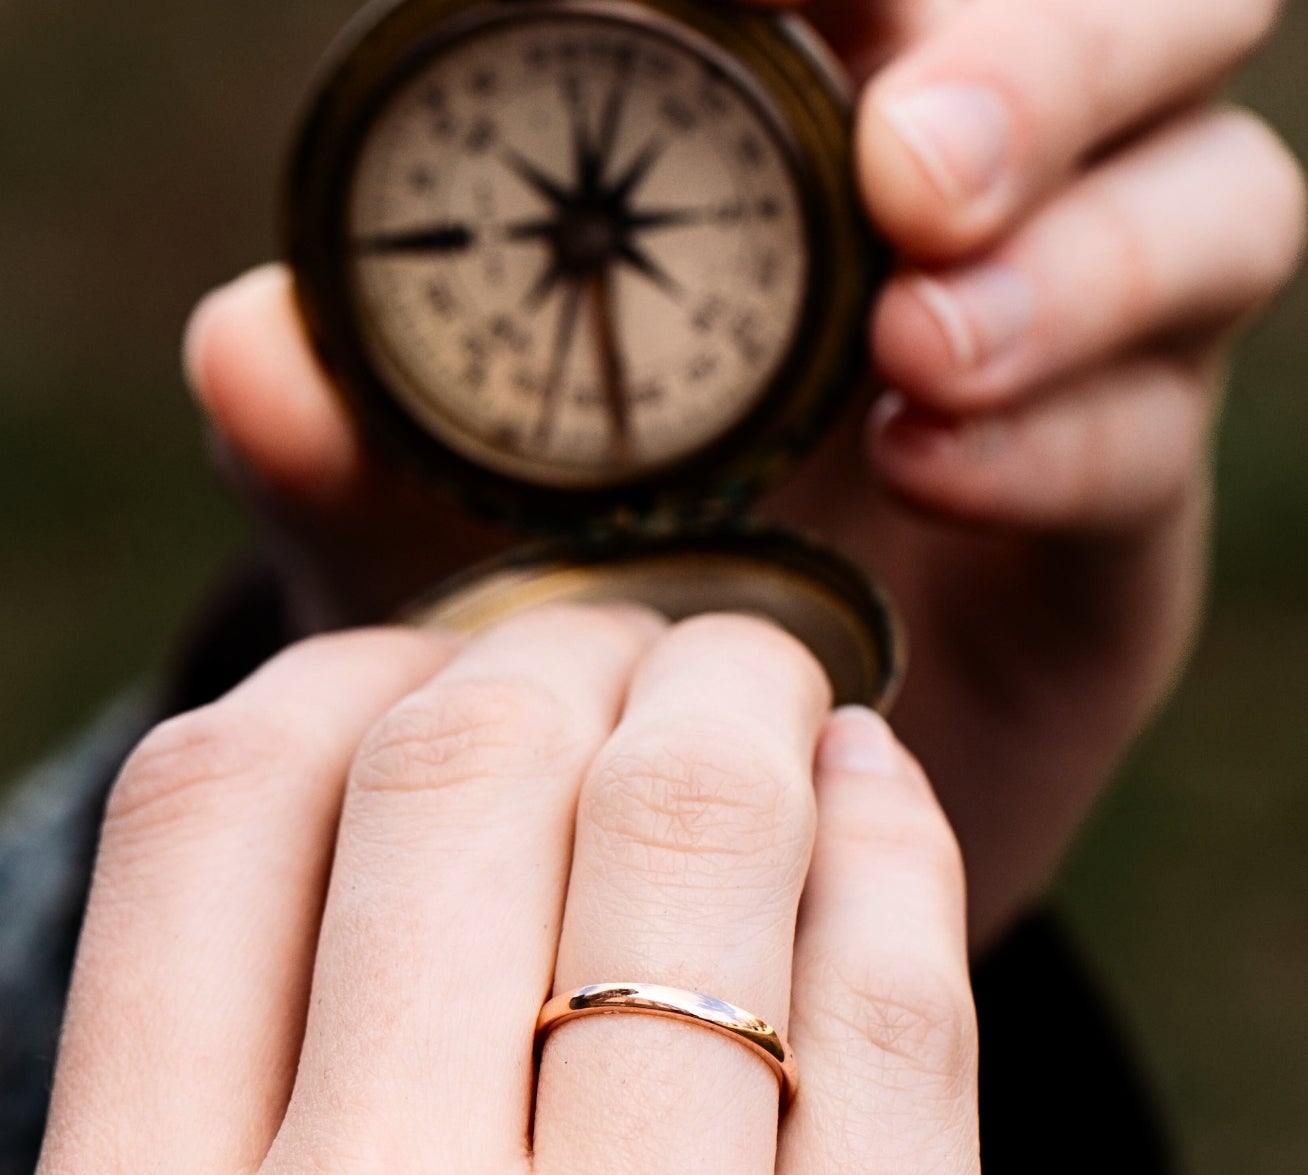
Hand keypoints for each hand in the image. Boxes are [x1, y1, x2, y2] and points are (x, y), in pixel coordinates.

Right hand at [0, 609, 1022, 1174]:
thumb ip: (224, 1089)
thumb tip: (377, 754)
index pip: (215, 803)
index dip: (342, 678)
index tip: (432, 668)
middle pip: (466, 771)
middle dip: (566, 646)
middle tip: (632, 637)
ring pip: (699, 841)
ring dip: (746, 702)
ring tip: (765, 679)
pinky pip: (904, 1011)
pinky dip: (894, 847)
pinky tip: (876, 795)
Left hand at [183, 0, 1303, 951]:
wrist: (673, 814)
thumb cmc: (538, 619)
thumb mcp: (413, 528)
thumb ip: (334, 433)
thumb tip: (245, 350)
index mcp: (777, 154)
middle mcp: (940, 222)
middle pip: (1123, 28)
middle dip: (1039, 63)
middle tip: (911, 170)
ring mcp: (1056, 352)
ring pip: (1209, 203)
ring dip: (1084, 255)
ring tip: (923, 349)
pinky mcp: (1113, 503)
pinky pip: (1156, 432)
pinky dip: (1071, 434)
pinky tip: (942, 473)